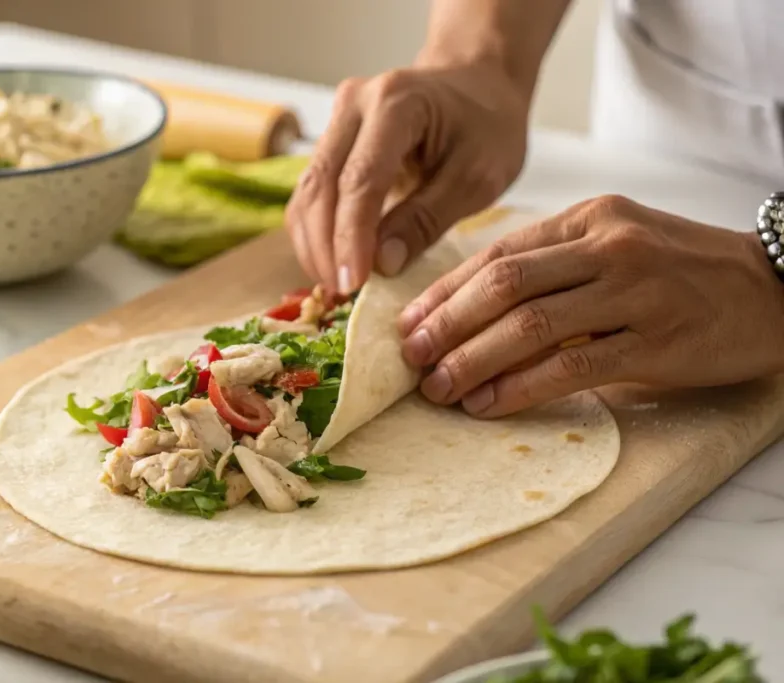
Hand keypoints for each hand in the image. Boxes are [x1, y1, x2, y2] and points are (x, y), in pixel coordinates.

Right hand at [285, 57, 528, 295]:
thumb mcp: (476, 177)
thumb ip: (427, 219)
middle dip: (326, 247)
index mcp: (396, 103)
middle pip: (320, 186)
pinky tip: (334, 264)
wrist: (478, 84)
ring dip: (314, 244)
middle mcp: (354, 105)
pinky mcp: (331, 142)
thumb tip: (381, 264)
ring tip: (337, 286)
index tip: (353, 284)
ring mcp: (336, 120)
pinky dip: (317, 232)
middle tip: (342, 295)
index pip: (360, 180)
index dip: (351, 237)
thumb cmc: (487, 127)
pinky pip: (311, 194)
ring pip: (306, 193)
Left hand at [398, 195, 783, 416]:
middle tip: (410, 359)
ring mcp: (634, 291)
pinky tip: (489, 405)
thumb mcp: (614, 245)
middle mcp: (607, 246)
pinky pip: (573, 365)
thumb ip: (552, 265)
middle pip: (504, 285)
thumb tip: (472, 307)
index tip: (407, 323)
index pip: (497, 253)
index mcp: (588, 219)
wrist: (774, 285)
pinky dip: (522, 387)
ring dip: (474, 359)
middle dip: (447, 325)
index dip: (445, 292)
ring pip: (531, 324)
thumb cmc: (680, 271)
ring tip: (438, 389)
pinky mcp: (657, 338)